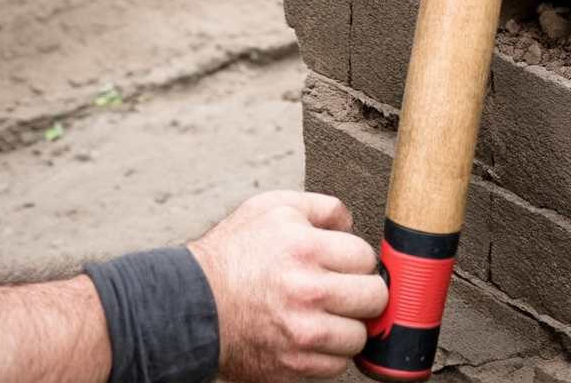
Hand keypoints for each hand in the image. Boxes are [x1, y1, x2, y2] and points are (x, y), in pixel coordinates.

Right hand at [188, 191, 387, 381]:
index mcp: (303, 246)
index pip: (365, 255)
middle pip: (374, 296)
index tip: (343, 263)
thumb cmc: (233, 253)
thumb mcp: (269, 208)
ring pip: (360, 334)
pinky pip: (338, 363)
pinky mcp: (297, 364)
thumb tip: (350, 223)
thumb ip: (317, 207)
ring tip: (326, 313)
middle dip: (363, 291)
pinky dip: (329, 351)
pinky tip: (310, 334)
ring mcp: (304, 331)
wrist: (197, 303)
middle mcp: (307, 289)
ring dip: (347, 325)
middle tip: (345, 289)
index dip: (354, 258)